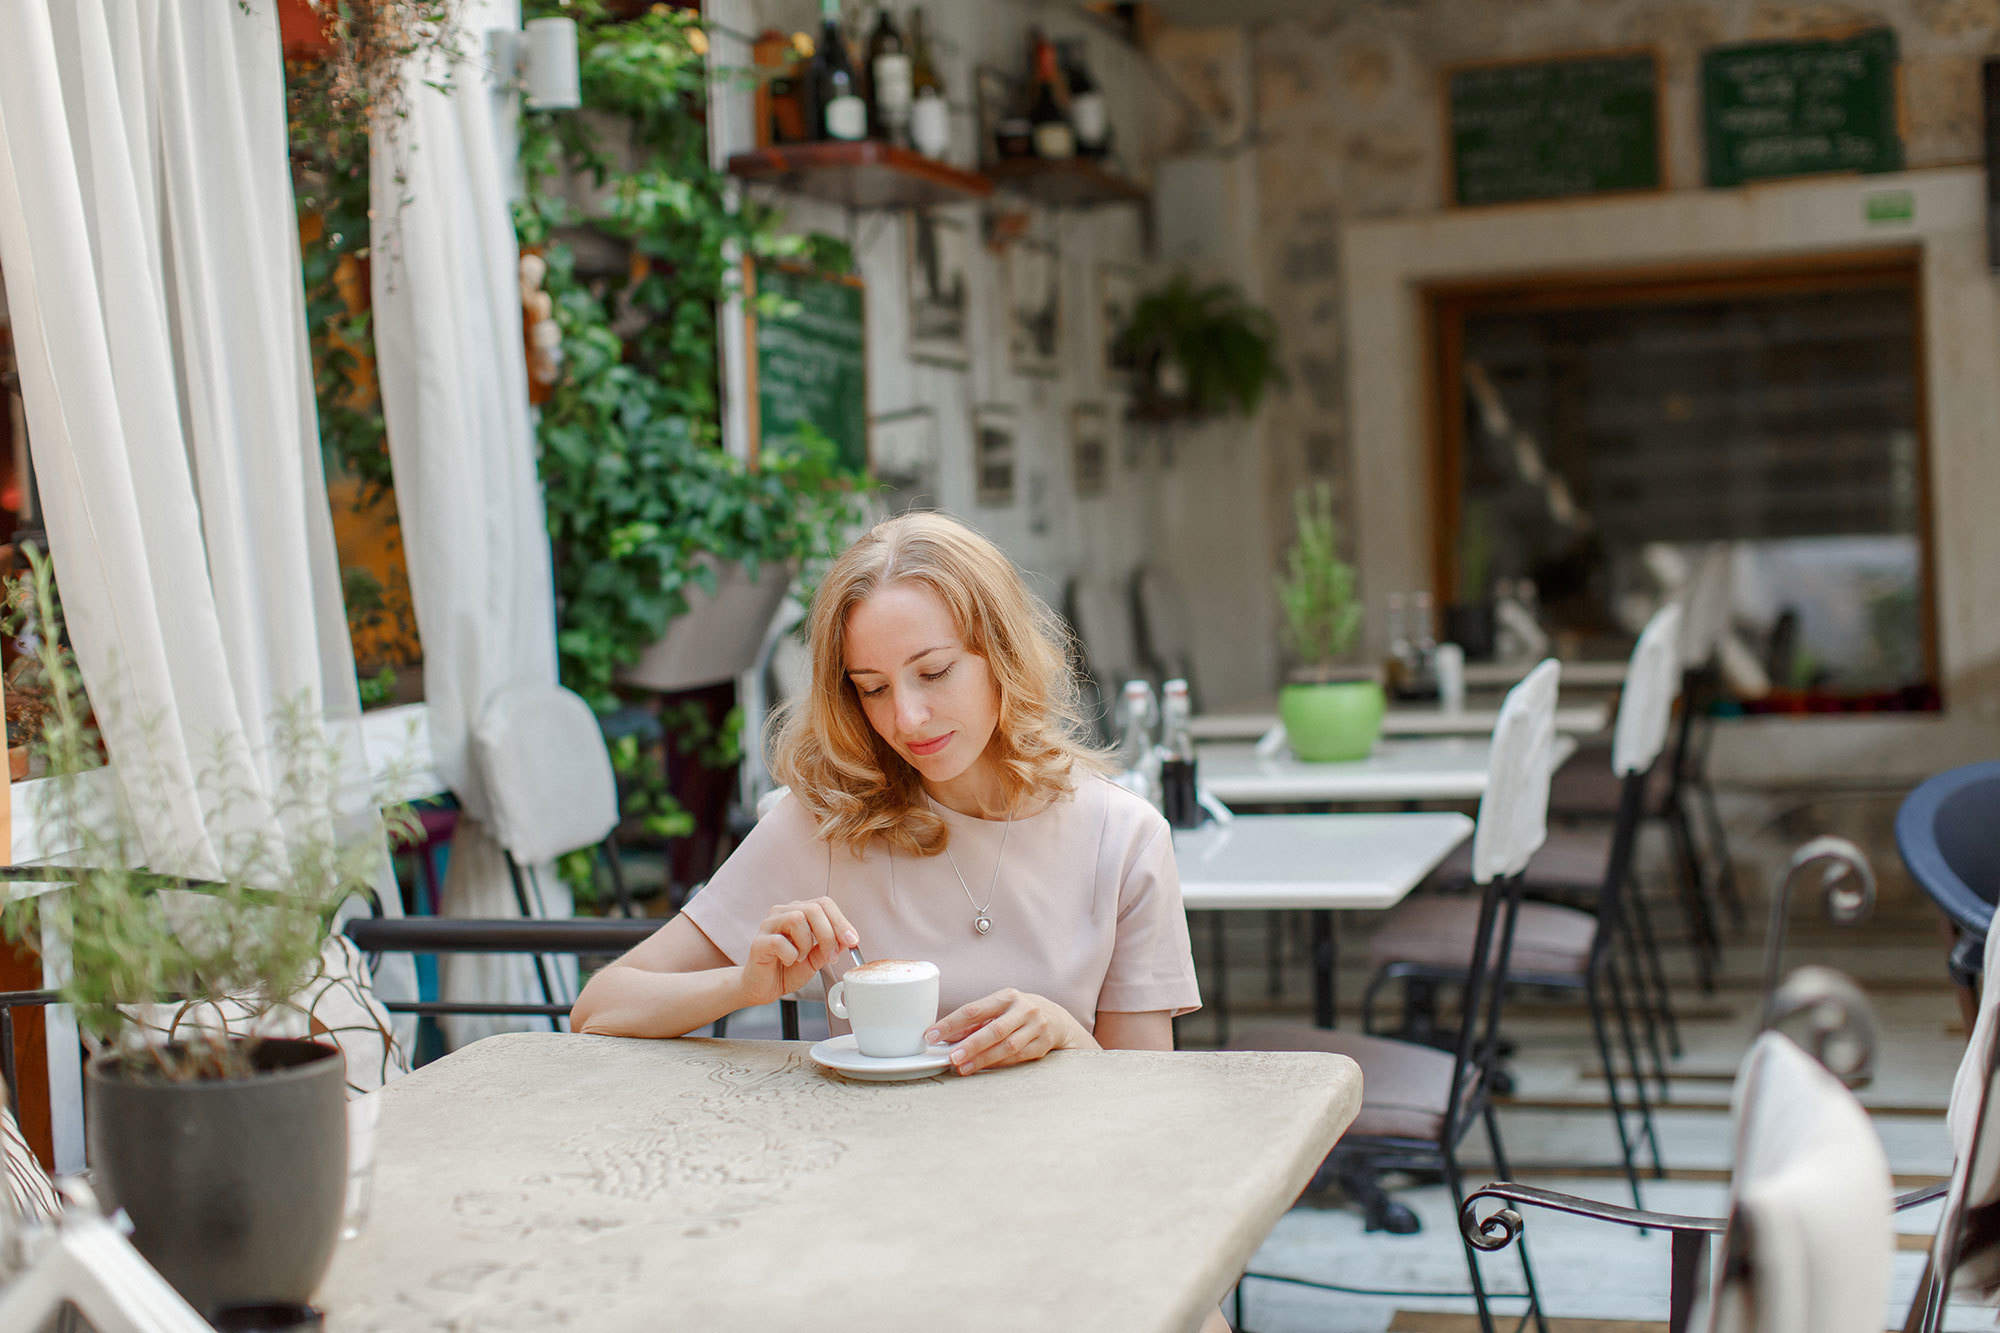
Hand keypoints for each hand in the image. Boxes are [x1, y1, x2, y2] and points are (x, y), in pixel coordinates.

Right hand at [740, 897, 856, 1007]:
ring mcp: (769, 925)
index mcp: (799, 912)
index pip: (824, 903)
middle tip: (830, 956)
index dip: (841, 921)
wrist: (764, 988)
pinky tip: (788, 961)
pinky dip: (791, 955)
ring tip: (802, 957)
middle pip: (814, 908)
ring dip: (807, 943)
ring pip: (797, 918)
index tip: (852, 940)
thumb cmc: (787, 970)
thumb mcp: (816, 959)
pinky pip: (780, 941)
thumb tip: (849, 938)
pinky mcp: (759, 942)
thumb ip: (830, 946)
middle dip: (828, 935)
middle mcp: (783, 912)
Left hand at [926, 989, 1084, 1075]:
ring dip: (983, 1058)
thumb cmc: (1018, 1013)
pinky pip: (1018, 1057)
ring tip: (963, 1067)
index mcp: (1006, 997)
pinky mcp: (1042, 1045)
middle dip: (971, 1044)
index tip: (932, 1034)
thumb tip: (946, 1036)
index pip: (973, 1010)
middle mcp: (1023, 1009)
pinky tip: (983, 1068)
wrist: (1057, 1019)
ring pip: (1007, 1046)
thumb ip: (974, 1023)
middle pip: (994, 1029)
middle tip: (952, 1056)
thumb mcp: (998, 1009)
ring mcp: (1035, 1027)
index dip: (951, 1023)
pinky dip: (999, 1063)